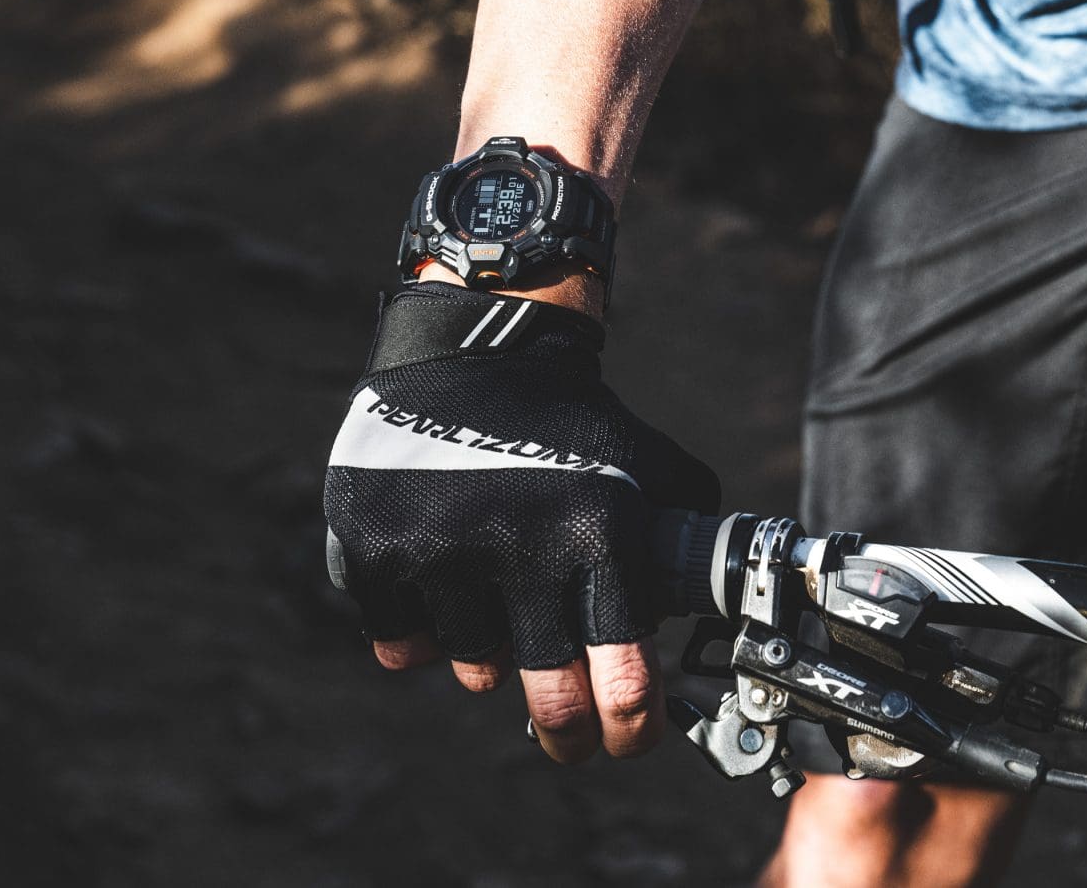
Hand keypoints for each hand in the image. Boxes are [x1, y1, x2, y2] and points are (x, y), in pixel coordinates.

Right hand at [323, 282, 717, 760]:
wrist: (474, 349)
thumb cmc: (572, 420)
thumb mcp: (648, 465)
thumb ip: (685, 538)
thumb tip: (713, 618)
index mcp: (597, 529)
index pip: (624, 674)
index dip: (630, 726)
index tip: (628, 738)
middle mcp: (519, 543)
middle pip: (551, 698)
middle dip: (567, 731)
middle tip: (568, 737)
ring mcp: (439, 549)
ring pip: (475, 668)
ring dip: (492, 656)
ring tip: (500, 606)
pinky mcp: (373, 547)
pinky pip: (400, 642)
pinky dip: (420, 634)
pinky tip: (439, 592)